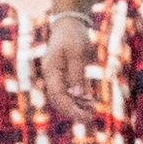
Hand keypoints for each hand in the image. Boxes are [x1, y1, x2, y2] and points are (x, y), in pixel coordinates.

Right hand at [39, 8, 96, 128]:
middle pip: (58, 101)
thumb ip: (76, 74)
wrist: (69, 24)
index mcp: (51, 71)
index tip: (84, 116)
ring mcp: (56, 77)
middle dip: (73, 112)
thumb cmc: (73, 36)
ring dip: (75, 107)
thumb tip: (77, 95)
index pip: (57, 96)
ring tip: (91, 113)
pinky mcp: (63, 76)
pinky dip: (77, 100)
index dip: (70, 109)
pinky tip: (89, 104)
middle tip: (90, 118)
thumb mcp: (77, 53)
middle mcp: (51, 77)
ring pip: (63, 99)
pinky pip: (68, 93)